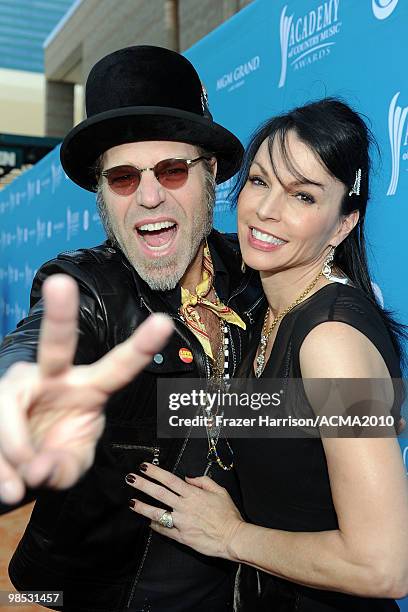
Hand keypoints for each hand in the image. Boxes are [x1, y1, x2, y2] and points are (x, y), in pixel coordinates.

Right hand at [0, 274, 173, 504]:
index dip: (140, 345)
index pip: (118, 367)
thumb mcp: (70, 469)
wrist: (17, 471)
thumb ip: (63, 469)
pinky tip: (10, 485)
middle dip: (59, 314)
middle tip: (59, 283)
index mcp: (89, 389)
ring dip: (14, 453)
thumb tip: (37, 468)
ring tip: (20, 486)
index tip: (163, 321)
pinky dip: (1, 468)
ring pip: (9, 409)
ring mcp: (19, 385)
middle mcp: (55, 378)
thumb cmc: (54, 459)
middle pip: (56, 344)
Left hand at [126, 462, 244, 558]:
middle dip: (143, 485)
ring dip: (143, 507)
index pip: (169, 480)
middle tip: (131, 479)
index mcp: (193, 494)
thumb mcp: (220, 491)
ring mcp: (182, 522)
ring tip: (131, 502)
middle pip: (159, 493)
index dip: (155, 472)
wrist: (233, 537)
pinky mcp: (182, 537)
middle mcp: (184, 507)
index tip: (145, 467)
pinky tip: (148, 522)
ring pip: (158, 513)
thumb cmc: (228, 515)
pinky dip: (156, 526)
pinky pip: (165, 530)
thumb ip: (203, 481)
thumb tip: (188, 478)